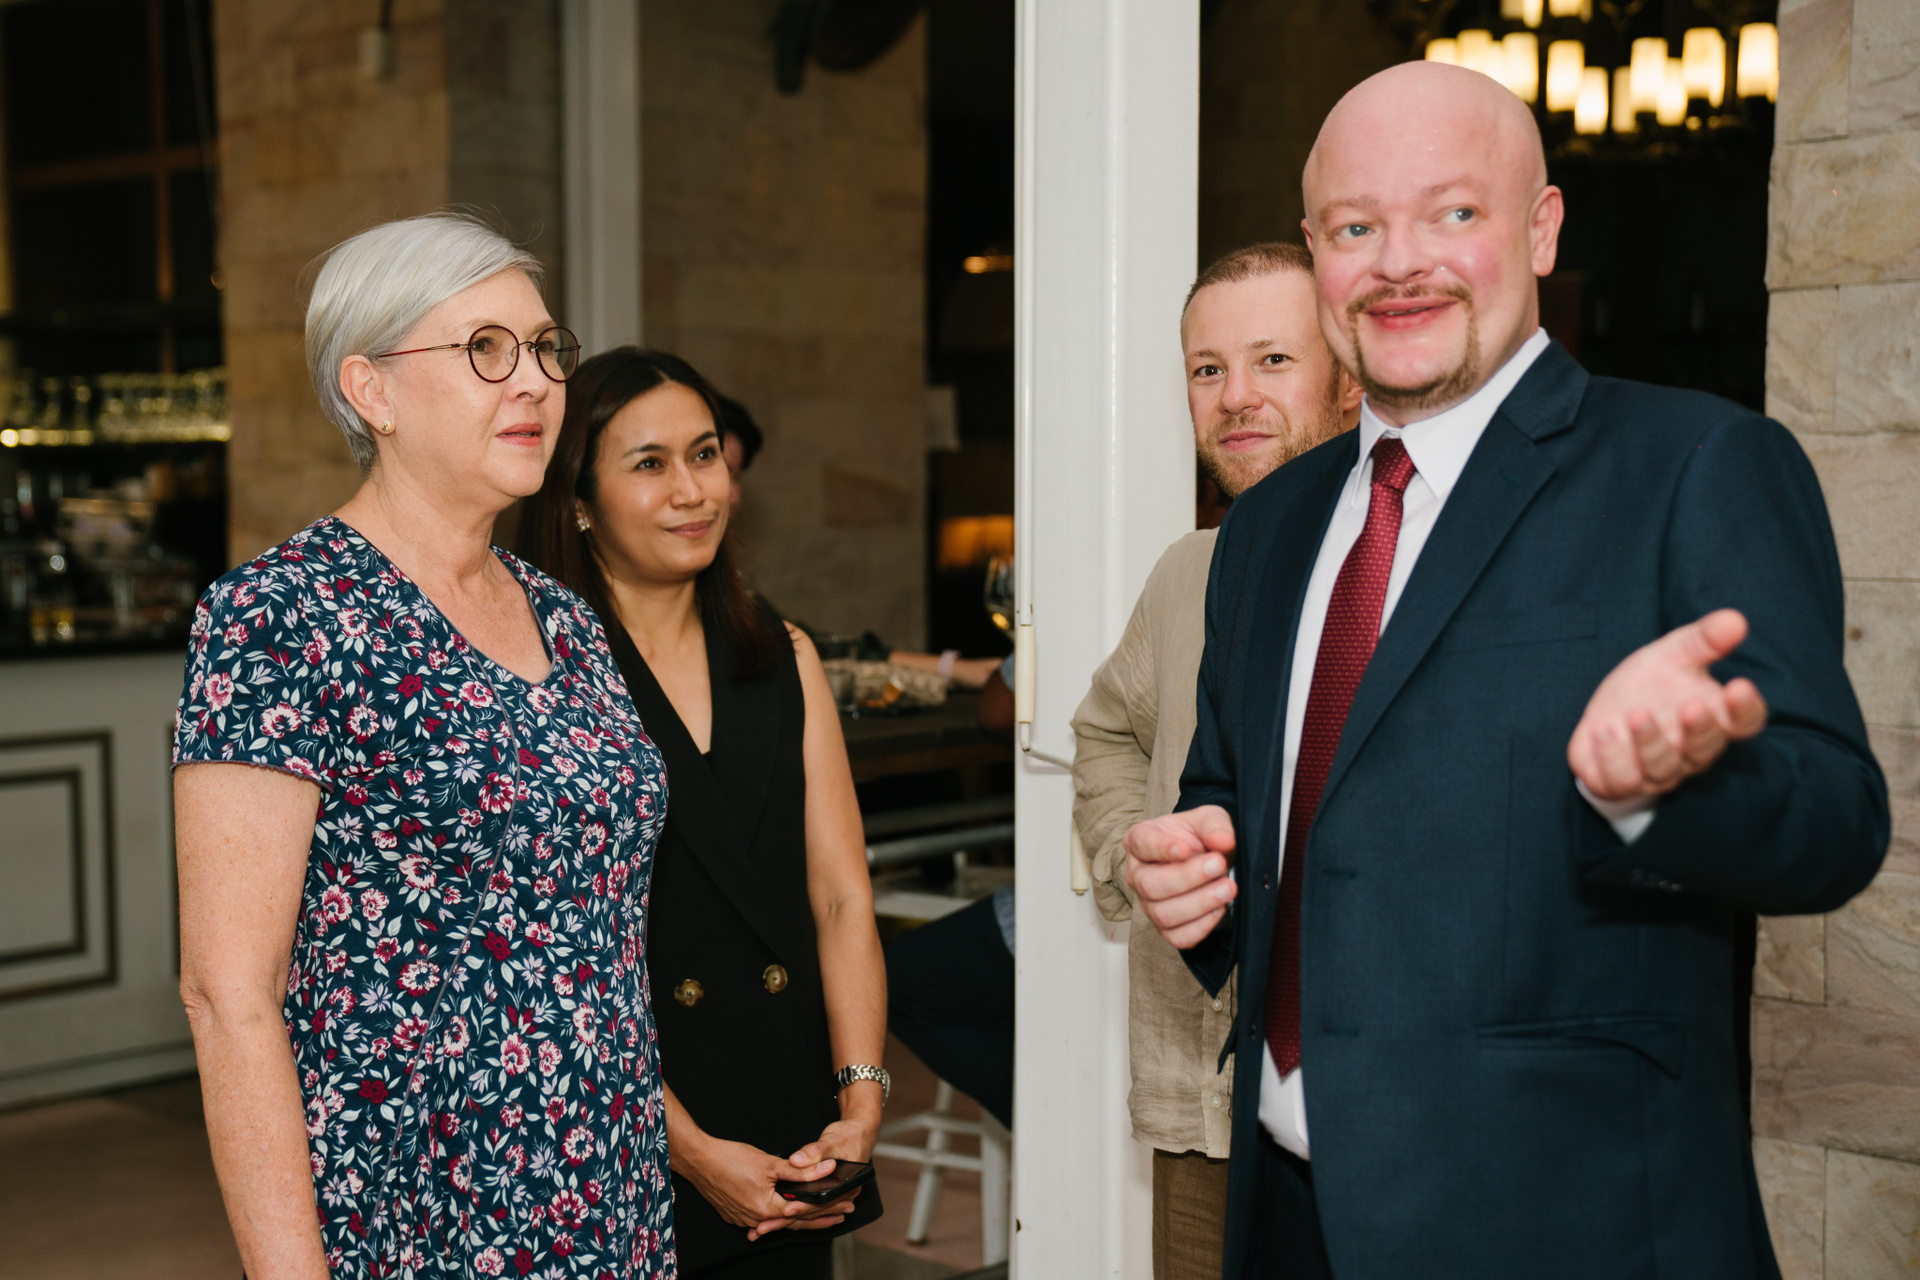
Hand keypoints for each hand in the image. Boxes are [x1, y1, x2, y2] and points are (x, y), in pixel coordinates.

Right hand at [679, 1134, 855, 1240]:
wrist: (699, 1160)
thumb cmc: (730, 1159)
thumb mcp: (770, 1163)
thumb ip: (800, 1171)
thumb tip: (826, 1169)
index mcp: (767, 1208)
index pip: (805, 1212)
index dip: (828, 1209)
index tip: (844, 1206)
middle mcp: (756, 1219)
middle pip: (794, 1221)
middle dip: (820, 1217)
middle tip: (842, 1214)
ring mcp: (744, 1219)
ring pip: (779, 1221)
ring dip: (800, 1217)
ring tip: (821, 1215)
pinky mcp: (735, 1214)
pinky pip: (763, 1218)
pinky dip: (779, 1215)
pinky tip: (786, 1213)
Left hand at [749, 1117, 877, 1237]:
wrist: (858, 1135)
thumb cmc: (849, 1137)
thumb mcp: (832, 1142)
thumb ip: (815, 1152)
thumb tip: (797, 1161)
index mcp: (846, 1188)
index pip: (820, 1203)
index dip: (803, 1207)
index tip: (785, 1210)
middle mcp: (839, 1197)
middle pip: (810, 1213)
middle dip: (785, 1221)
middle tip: (763, 1227)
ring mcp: (830, 1198)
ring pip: (805, 1213)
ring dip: (783, 1221)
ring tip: (761, 1229)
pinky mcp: (821, 1194)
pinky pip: (803, 1206)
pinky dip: (787, 1211)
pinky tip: (770, 1217)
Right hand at [1122, 806, 1237, 948]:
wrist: (1211, 860)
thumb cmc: (1200, 837)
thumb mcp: (1210, 819)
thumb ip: (1215, 826)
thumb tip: (1222, 841)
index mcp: (1140, 841)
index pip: (1142, 844)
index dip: (1162, 848)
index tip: (1187, 848)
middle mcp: (1138, 875)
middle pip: (1151, 884)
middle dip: (1188, 877)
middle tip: (1219, 865)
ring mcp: (1149, 905)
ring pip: (1163, 914)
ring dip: (1199, 903)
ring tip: (1227, 888)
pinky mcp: (1166, 928)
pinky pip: (1178, 937)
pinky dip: (1201, 926)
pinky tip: (1220, 908)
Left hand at [1568, 608, 1767, 801]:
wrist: (1607, 714)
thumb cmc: (1651, 685)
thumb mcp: (1674, 654)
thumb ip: (1704, 640)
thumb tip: (1735, 619)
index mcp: (1714, 718)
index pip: (1745, 722)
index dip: (1745, 708)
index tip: (1740, 685)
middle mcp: (1690, 751)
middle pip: (1705, 749)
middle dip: (1699, 730)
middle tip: (1691, 706)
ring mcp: (1657, 771)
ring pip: (1663, 768)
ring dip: (1650, 742)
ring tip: (1637, 713)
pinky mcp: (1619, 781)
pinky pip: (1620, 780)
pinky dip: (1611, 757)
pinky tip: (1601, 730)